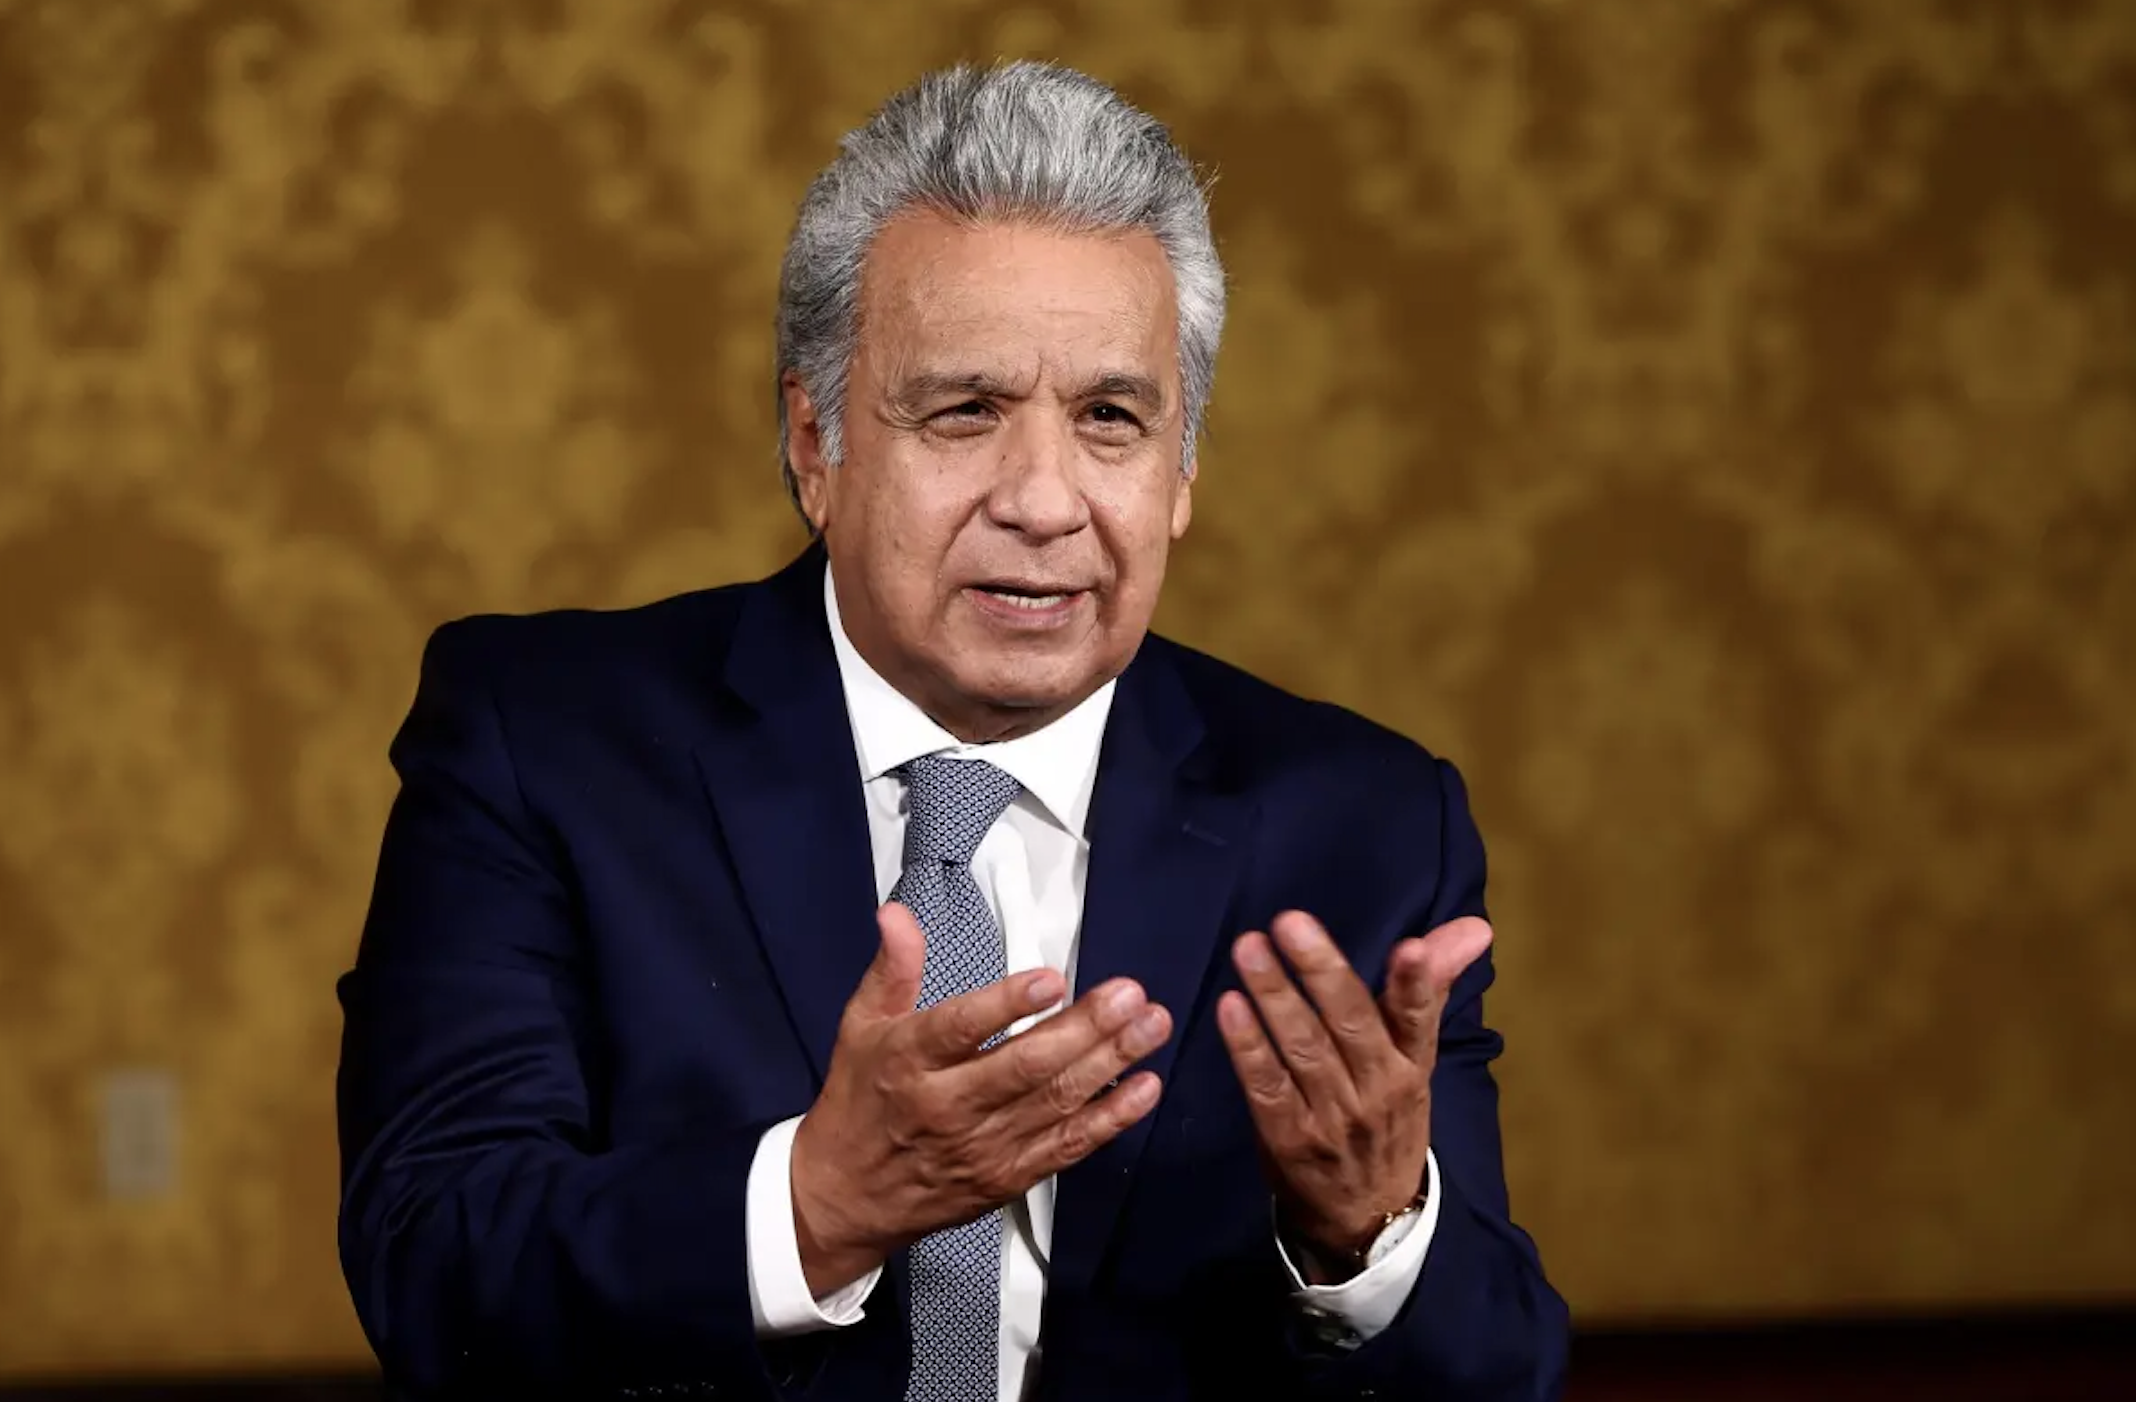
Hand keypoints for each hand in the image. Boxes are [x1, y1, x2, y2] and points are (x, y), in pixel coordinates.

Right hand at [789, 902, 1172, 1295]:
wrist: (846, 1197)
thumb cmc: (859, 1104)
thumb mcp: (861, 1026)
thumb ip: (892, 968)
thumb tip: (898, 916)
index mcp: (908, 1061)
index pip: (960, 1028)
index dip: (1008, 1004)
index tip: (1051, 979)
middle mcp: (947, 1105)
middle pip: (1024, 1066)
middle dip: (1084, 1029)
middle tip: (1128, 996)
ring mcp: (981, 1146)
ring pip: (1055, 1102)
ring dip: (1110, 1063)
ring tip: (1149, 1027)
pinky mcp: (1007, 1176)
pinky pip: (1067, 1147)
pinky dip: (1110, 1119)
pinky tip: (1143, 1088)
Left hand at [1217, 910, 1492, 1279]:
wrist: (1367, 1217)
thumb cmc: (1389, 1116)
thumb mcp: (1416, 1058)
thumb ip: (1429, 986)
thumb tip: (1475, 926)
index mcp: (1411, 1064)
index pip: (1419, 1019)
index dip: (1417, 984)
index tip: (1410, 947)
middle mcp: (1378, 1088)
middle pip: (1351, 1024)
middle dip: (1321, 971)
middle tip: (1288, 922)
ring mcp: (1333, 1117)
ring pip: (1304, 1048)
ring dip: (1274, 996)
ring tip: (1249, 949)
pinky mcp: (1290, 1138)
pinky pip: (1267, 1086)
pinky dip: (1248, 1047)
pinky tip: (1230, 1008)